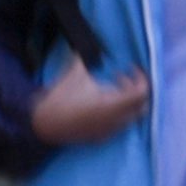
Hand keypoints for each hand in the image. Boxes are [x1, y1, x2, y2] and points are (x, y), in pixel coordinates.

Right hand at [31, 62, 150, 147]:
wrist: (43, 124)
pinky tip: (101, 106)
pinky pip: (119, 125)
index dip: (140, 78)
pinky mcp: (101, 137)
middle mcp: (116, 119)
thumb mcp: (74, 74)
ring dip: (126, 102)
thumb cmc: (60, 99)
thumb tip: (84, 48)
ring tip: (108, 91)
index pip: (142, 92)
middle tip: (120, 79)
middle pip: (142, 106)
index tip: (129, 68)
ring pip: (131, 117)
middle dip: (135, 91)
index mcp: (113, 104)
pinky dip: (117, 114)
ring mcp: (110, 130)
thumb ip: (84, 59)